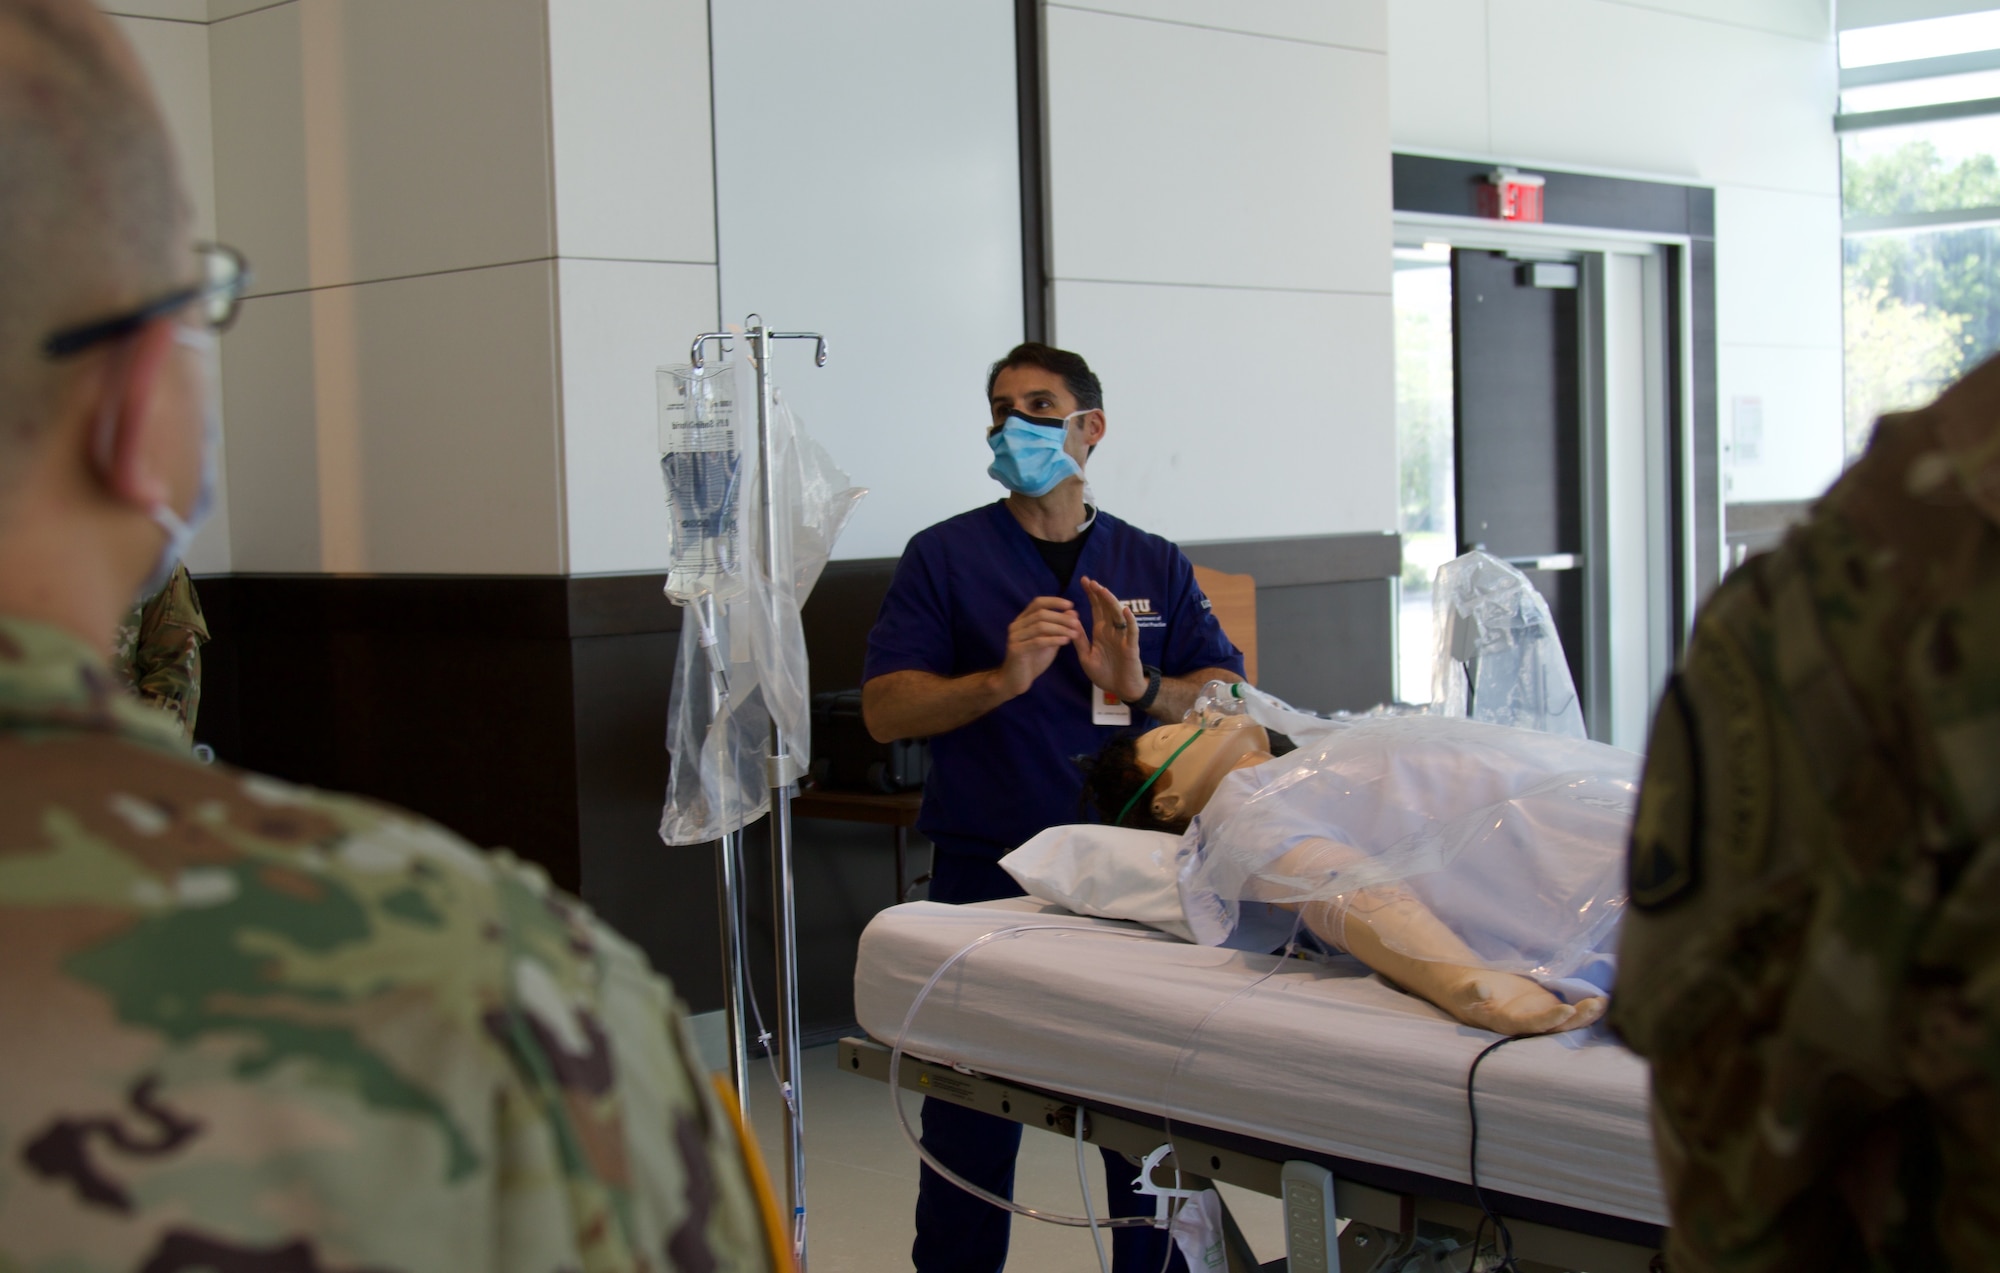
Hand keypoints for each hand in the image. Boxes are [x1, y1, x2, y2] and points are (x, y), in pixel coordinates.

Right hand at [995, 596, 1084, 699]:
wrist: (1016, 680)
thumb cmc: (1033, 660)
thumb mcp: (1049, 642)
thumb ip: (1059, 628)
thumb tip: (1073, 612)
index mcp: (1023, 620)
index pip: (1037, 603)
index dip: (1054, 601)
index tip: (1070, 605)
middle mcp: (1016, 626)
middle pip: (1040, 613)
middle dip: (1061, 617)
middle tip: (1076, 623)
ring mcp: (1015, 637)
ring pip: (1039, 626)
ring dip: (1060, 628)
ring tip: (1075, 633)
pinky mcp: (1016, 650)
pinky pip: (1037, 641)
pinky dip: (1053, 639)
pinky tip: (1066, 641)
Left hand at [1074, 576, 1145, 701]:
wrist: (1121, 690)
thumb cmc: (1105, 674)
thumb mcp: (1086, 657)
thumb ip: (1079, 640)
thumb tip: (1070, 622)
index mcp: (1101, 632)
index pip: (1096, 609)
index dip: (1091, 595)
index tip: (1084, 581)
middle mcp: (1112, 631)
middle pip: (1107, 608)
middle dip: (1099, 594)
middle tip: (1090, 581)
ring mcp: (1122, 638)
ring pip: (1118, 616)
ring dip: (1111, 602)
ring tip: (1103, 590)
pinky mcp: (1131, 647)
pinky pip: (1132, 632)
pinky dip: (1130, 621)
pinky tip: (1125, 610)